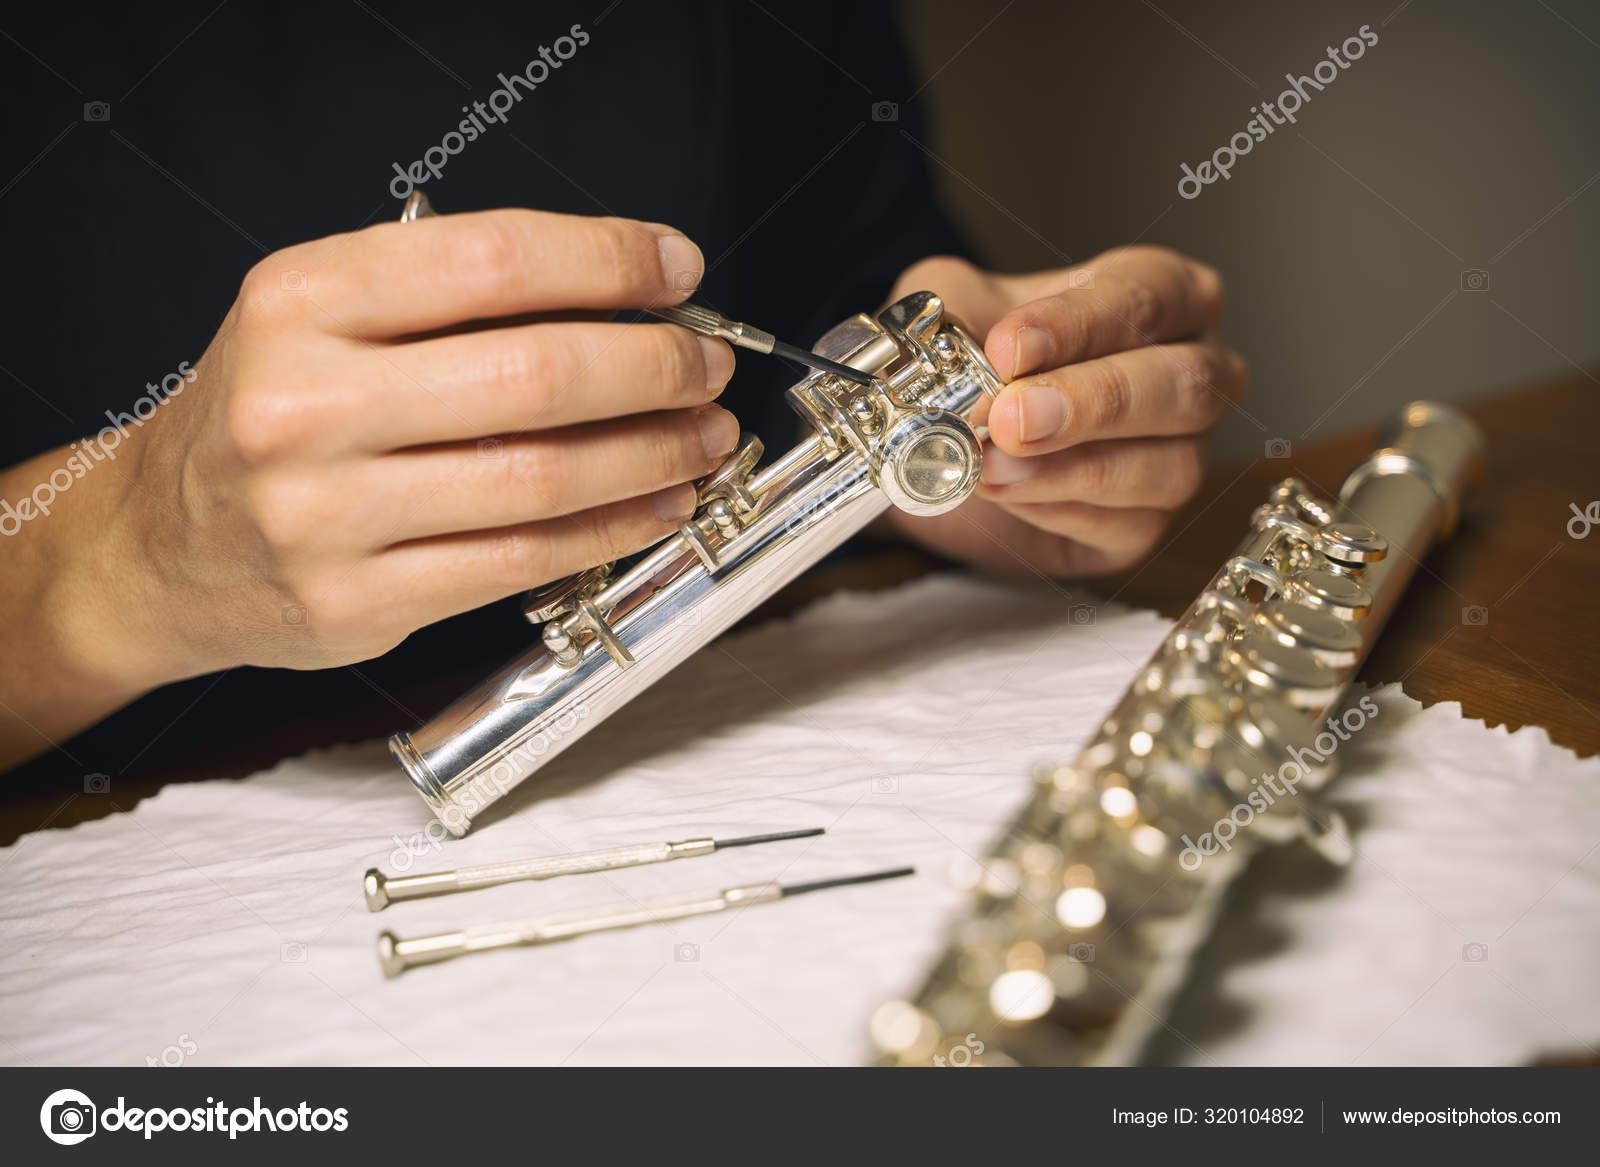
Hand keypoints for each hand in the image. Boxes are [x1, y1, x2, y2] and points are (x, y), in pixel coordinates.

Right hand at [1, 209, 736, 764]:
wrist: (160, 545)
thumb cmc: (267, 414)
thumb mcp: (321, 317)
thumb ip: (450, 297)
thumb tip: (623, 298)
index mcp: (302, 301)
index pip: (489, 260)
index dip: (608, 261)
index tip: (677, 269)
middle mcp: (305, 403)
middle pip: (533, 376)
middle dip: (652, 368)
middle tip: (705, 366)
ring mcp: (326, 513)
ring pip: (541, 479)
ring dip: (652, 454)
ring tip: (702, 437)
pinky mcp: (357, 601)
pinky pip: (522, 560)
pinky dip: (612, 531)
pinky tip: (657, 506)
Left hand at [881, 247, 1246, 576]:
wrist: (943, 444)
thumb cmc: (976, 358)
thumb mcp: (957, 307)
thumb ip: (960, 316)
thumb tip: (970, 359)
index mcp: (1163, 293)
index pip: (1145, 295)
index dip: (1077, 324)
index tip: (1008, 349)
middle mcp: (1190, 369)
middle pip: (1184, 383)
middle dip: (1093, 402)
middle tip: (1011, 419)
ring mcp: (1183, 450)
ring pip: (1169, 466)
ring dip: (1070, 469)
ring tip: (990, 466)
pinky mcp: (1148, 520)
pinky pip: (1130, 524)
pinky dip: (1060, 511)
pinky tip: (1005, 494)